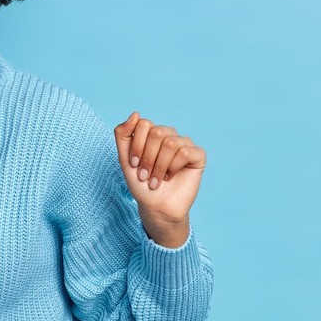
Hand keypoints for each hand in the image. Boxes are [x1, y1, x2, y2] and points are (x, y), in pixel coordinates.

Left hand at [114, 111, 205, 245]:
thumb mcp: (124, 158)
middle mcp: (169, 135)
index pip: (143, 124)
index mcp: (152, 133)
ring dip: (159, 166)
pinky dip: (173, 167)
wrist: (155, 206)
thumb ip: (123, 134)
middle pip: (157, 132)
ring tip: (156, 180)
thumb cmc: (141, 184)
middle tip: (145, 175)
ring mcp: (185, 143)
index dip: (137, 145)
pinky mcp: (197, 155)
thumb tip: (135, 113)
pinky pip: (185, 152)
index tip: (133, 164)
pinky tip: (171, 177)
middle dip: (147, 157)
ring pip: (171, 142)